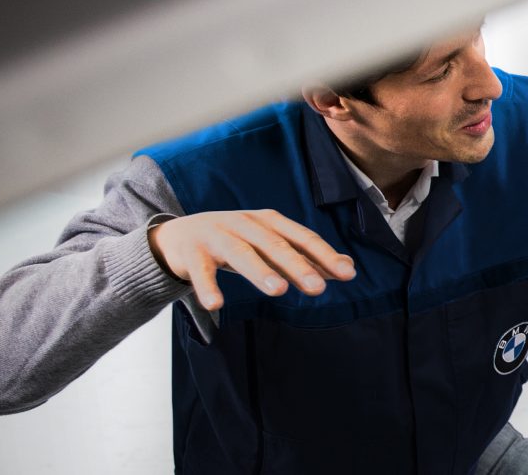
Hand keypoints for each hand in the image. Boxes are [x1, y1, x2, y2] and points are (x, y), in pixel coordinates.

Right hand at [148, 210, 355, 309]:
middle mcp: (245, 224)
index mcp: (268, 222)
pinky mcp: (192, 253)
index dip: (325, 255)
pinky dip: (208, 287)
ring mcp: (217, 236)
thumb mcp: (271, 245)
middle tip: (318, 289)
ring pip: (241, 253)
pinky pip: (201, 271)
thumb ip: (307, 257)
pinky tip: (216, 305)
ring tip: (279, 291)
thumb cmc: (236, 241)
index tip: (347, 274)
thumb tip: (348, 268)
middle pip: (274, 245)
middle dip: (297, 265)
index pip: (302, 238)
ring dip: (260, 271)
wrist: (178, 235)